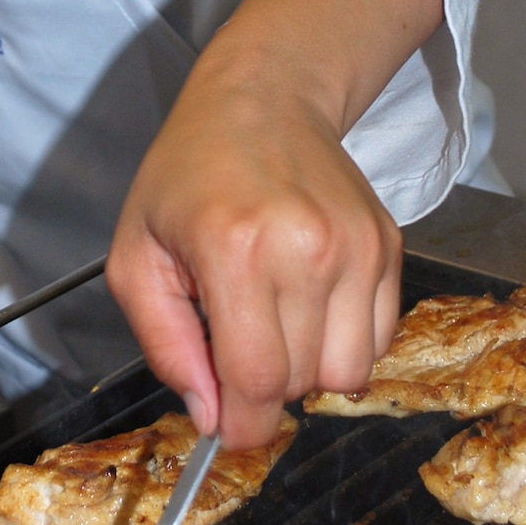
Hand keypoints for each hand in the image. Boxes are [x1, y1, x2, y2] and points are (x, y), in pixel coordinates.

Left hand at [106, 0, 442, 449]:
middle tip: (236, 344)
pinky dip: (344, 342)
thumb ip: (166, 346)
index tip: (225, 424)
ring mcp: (357, 245)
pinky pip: (379, 340)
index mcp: (236, 251)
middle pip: (300, 383)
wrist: (261, 99)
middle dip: (263, 390)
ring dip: (309, 369)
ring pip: (348, 372)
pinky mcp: (387, 243)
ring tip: (276, 324)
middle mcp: (306, 248)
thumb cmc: (188, 175)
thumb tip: (210, 415)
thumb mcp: (138, 256)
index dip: (239, 425)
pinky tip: (309, 305)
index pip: (255, 381)